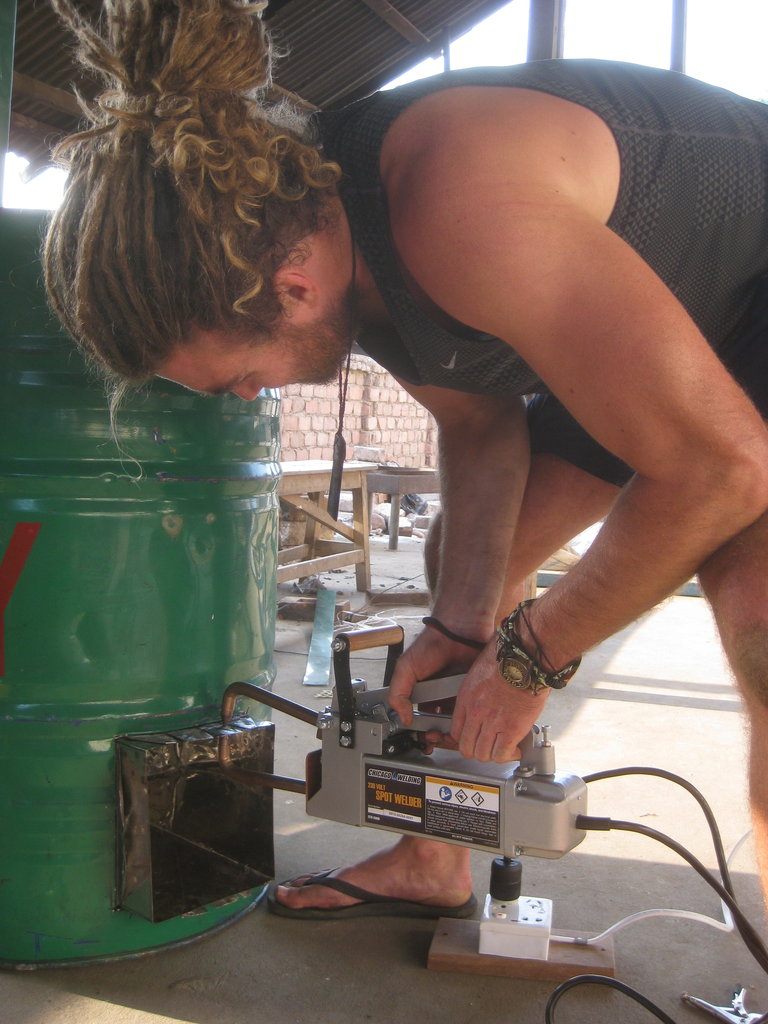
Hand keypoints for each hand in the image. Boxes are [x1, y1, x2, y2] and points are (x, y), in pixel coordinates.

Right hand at [387, 626, 481, 726]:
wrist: (458, 632)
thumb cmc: (432, 644)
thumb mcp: (405, 668)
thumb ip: (397, 693)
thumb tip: (403, 718)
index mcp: (423, 693)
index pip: (421, 718)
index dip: (421, 730)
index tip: (423, 736)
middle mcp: (440, 696)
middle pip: (440, 724)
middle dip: (438, 734)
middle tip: (437, 736)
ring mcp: (457, 695)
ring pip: (457, 721)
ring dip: (454, 730)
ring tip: (450, 732)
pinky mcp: (473, 693)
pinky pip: (471, 711)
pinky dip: (469, 718)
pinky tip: (464, 720)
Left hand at [446, 641, 548, 761]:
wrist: (524, 658)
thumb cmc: (507, 658)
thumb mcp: (480, 672)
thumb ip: (478, 691)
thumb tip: (484, 699)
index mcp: (466, 698)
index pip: (456, 731)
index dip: (466, 739)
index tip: (474, 739)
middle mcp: (476, 712)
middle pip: (467, 747)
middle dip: (477, 750)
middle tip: (488, 746)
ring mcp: (492, 722)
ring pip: (484, 754)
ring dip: (493, 754)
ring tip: (503, 748)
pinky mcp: (511, 729)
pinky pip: (502, 754)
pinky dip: (509, 755)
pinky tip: (514, 749)